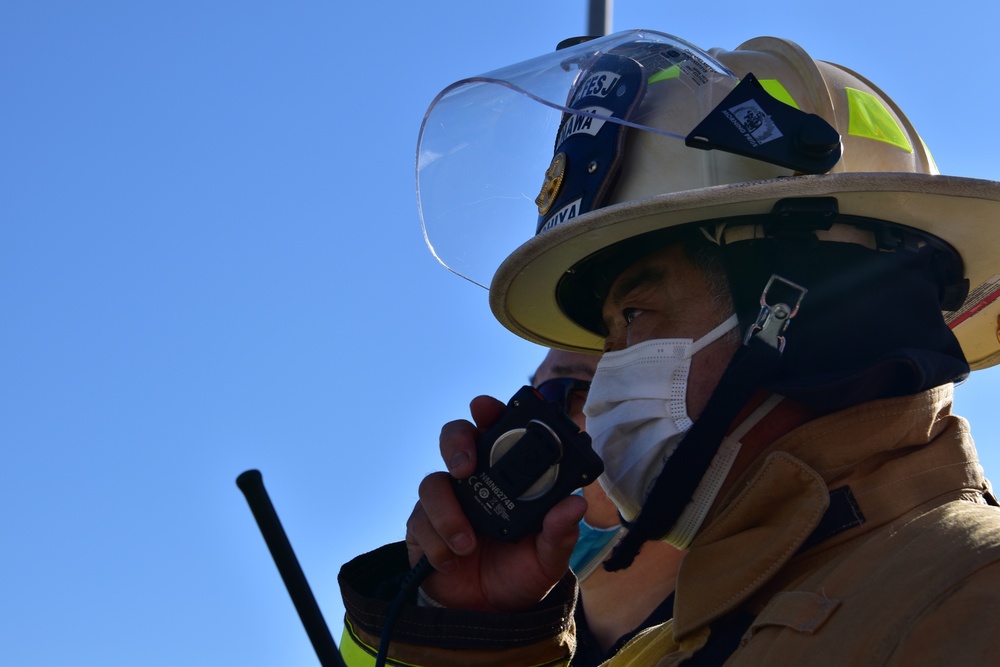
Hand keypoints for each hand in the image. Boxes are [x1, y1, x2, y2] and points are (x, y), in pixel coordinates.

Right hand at [405, 395, 585, 611]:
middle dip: (456, 443)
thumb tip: (575, 504)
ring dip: (448, 513)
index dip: (489, 411)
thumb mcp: (549, 557)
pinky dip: (437, 543)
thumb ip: (560, 532)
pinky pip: (420, 523)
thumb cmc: (522, 572)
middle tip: (466, 468)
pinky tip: (453, 561)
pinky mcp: (422, 527)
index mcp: (507, 475)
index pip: (497, 430)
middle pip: (454, 437)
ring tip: (468, 545)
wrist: (491, 614)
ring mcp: (446, 502)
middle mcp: (474, 480)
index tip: (485, 408)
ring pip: (432, 483)